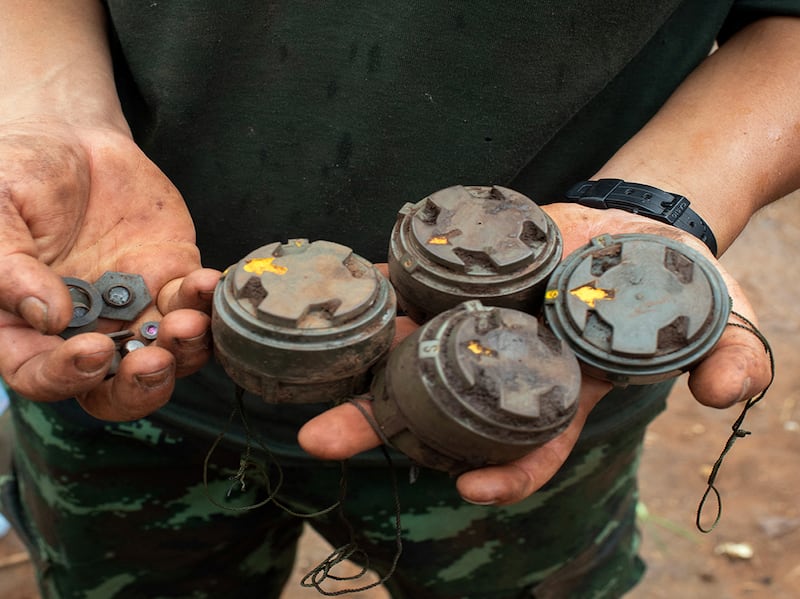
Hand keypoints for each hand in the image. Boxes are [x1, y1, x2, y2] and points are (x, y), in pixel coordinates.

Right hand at [0, 120, 220, 419]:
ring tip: (189, 322)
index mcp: (24, 326)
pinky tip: (209, 282)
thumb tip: (47, 318)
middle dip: (140, 386)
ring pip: (165, 354)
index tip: (94, 351)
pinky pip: (194, 304)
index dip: (66, 375)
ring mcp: (131, 309)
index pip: (40, 374)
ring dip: (184, 348)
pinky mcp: (169, 279)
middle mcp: (81, 329)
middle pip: (112, 386)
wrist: (70, 139)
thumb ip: (9, 268)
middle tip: (156, 363)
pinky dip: (206, 301)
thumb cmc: (18, 175)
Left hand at [298, 206, 771, 504]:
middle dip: (379, 424)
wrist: (642, 224)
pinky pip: (413, 279)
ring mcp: (478, 316)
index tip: (470, 488)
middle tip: (319, 440)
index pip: (528, 446)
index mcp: (560, 389)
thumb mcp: (717, 318)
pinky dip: (374, 282)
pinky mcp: (464, 271)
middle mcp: (505, 361)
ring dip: (355, 356)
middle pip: (435, 404)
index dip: (506, 472)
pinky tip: (329, 288)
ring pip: (408, 344)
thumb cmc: (676, 283)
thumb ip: (725, 358)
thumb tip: (725, 393)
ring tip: (299, 368)